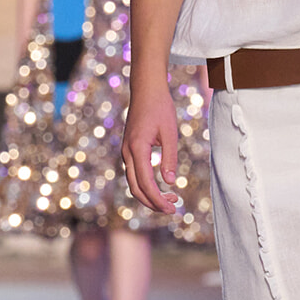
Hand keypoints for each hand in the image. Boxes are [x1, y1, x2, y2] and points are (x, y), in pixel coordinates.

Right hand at [122, 89, 181, 213]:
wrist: (146, 90)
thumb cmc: (160, 108)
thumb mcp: (170, 133)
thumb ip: (169, 157)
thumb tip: (169, 182)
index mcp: (137, 148)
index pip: (146, 183)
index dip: (158, 199)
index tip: (172, 208)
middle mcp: (127, 153)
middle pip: (136, 188)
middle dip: (153, 203)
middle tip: (172, 209)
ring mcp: (126, 152)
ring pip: (133, 182)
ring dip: (150, 195)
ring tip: (170, 199)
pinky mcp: (129, 150)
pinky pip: (134, 174)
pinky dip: (146, 185)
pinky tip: (160, 187)